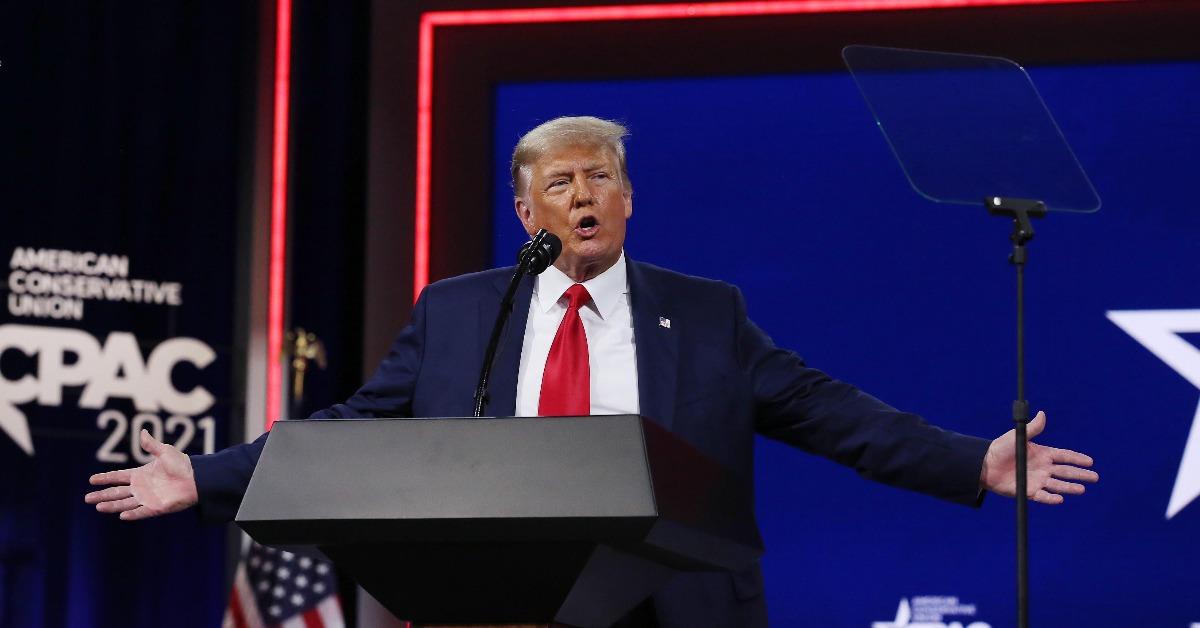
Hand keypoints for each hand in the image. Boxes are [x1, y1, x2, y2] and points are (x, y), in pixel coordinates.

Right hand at [84, 429, 198, 519]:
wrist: (197, 477)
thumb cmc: (182, 465)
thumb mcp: (165, 452)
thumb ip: (152, 445)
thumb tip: (143, 432)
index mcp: (141, 474)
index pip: (119, 477)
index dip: (105, 478)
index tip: (91, 480)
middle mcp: (142, 488)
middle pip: (117, 492)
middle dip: (102, 495)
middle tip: (86, 498)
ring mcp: (148, 498)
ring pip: (125, 503)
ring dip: (112, 505)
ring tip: (98, 507)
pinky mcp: (157, 507)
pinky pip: (142, 512)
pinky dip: (132, 514)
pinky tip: (121, 516)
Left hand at [980, 411, 1098, 504]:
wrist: (985, 465)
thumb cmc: (1001, 449)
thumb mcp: (1018, 436)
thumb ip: (1033, 428)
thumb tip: (1042, 413)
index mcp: (1042, 454)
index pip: (1064, 456)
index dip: (1077, 458)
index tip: (1090, 461)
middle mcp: (1043, 468)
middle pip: (1065, 472)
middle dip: (1080, 474)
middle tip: (1095, 477)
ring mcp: (1037, 480)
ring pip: (1058, 485)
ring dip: (1069, 487)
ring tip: (1082, 489)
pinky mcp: (1029, 491)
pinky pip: (1042, 496)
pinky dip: (1051, 498)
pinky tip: (1060, 499)